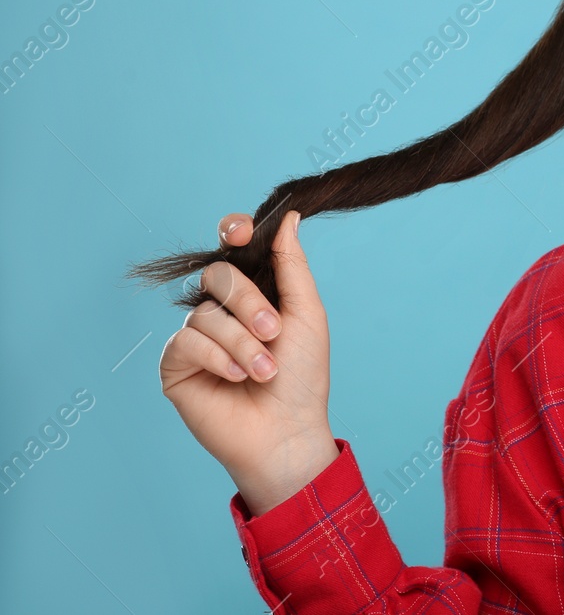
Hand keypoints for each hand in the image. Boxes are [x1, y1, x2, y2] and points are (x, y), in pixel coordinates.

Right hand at [159, 210, 338, 515]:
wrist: (288, 429)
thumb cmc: (303, 376)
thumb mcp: (306, 314)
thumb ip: (292, 266)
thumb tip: (288, 216)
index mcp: (255, 292)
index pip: (232, 249)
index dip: (232, 232)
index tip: (240, 231)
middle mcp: (222, 310)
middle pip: (218, 275)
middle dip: (249, 302)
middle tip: (274, 331)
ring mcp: (197, 337)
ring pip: (204, 313)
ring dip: (241, 342)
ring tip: (264, 370)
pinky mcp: (176, 365)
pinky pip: (185, 341)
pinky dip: (217, 356)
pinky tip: (236, 377)